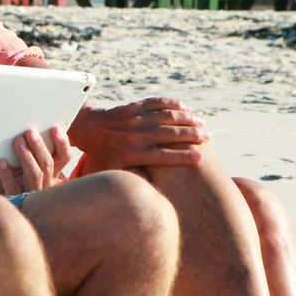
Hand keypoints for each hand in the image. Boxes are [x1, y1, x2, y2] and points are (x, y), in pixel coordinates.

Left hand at [0, 126, 71, 194]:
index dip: (62, 143)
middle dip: (39, 146)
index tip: (54, 128)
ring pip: (35, 174)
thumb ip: (28, 148)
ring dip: (27, 156)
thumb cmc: (9, 173)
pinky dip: (7, 174)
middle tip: (30, 132)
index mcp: (50, 171)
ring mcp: (31, 194)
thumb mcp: (22, 159)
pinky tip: (1, 162)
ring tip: (17, 141)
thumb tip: (27, 130)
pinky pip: (13, 187)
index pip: (63, 157)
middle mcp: (44, 184)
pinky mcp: (15, 201)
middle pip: (47, 164)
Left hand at [71, 97, 207, 170]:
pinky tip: (185, 108)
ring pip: (165, 116)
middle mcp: (133, 136)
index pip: (161, 156)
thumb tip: (155, 192)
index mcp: (130, 154)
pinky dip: (172, 104)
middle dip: (191, 135)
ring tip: (201, 123)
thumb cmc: (106, 155)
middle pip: (168, 134)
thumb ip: (135, 179)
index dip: (181, 157)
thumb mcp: (115, 171)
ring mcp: (133, 119)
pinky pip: (156, 102)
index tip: (200, 158)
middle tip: (207, 137)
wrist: (88, 129)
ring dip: (186, 118)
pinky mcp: (132, 106)